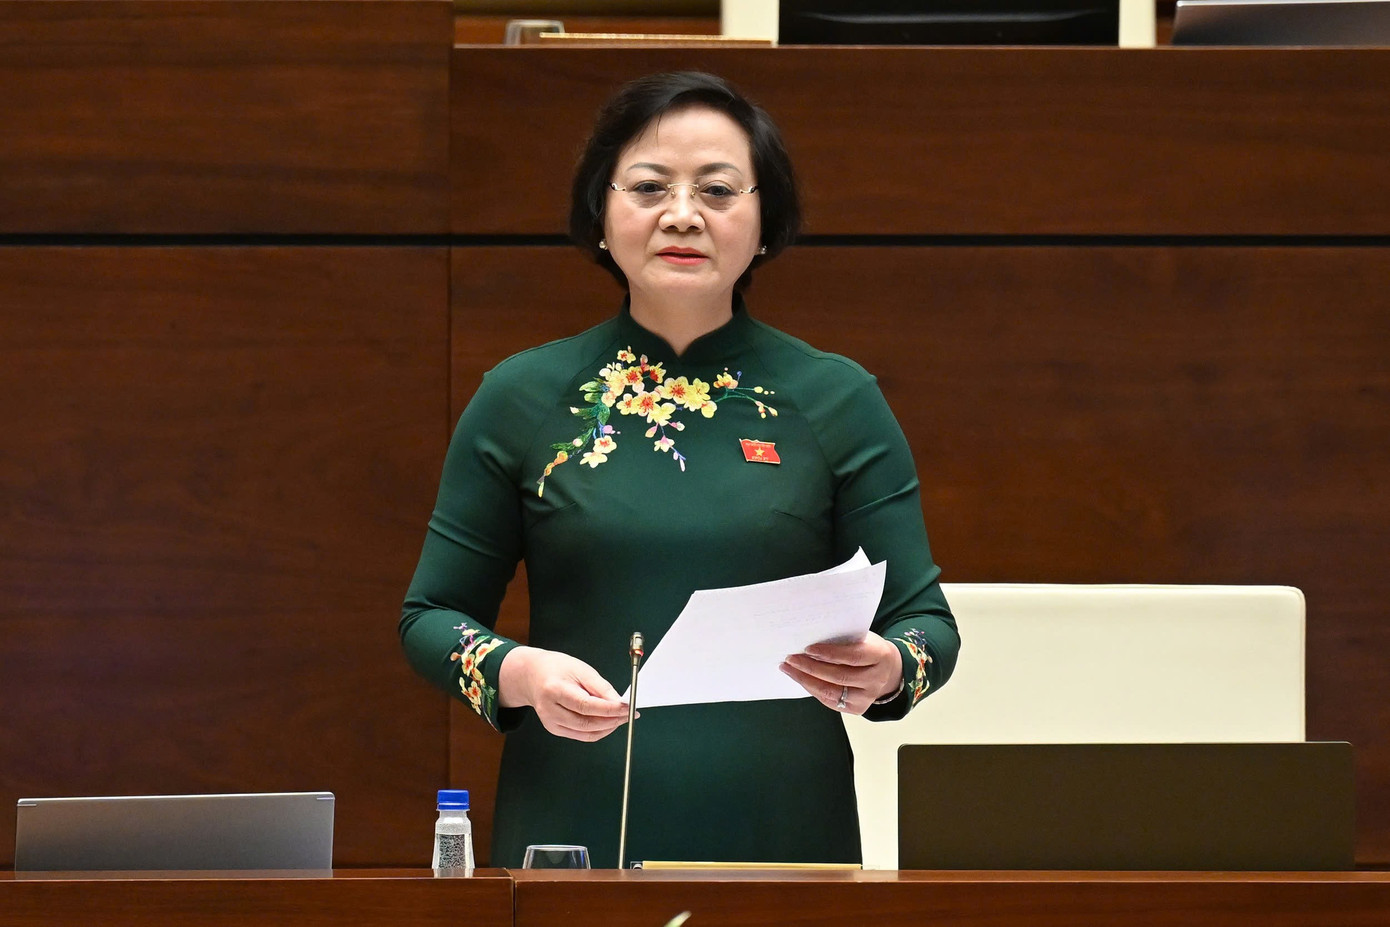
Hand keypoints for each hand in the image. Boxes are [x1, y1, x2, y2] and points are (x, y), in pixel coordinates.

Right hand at [497, 646, 630, 741]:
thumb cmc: (557, 668)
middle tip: (629, 714)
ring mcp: (550, 722)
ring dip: (607, 728)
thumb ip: (601, 687)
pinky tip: (607, 722)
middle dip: (612, 721)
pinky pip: (581, 735)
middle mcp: (549, 710)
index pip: (586, 705)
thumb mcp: (581, 669)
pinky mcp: (554, 729)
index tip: (628, 708)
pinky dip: (598, 731)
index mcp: (554, 690)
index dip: (610, 709)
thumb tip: (619, 703)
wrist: (532, 675)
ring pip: (585, 734)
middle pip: (586, 723)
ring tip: (621, 717)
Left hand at [780, 632, 902, 715]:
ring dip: (805, 680)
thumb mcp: (863, 638)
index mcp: (880, 656)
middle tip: (791, 658)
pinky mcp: (857, 708)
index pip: (853, 656)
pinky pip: (830, 701)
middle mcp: (876, 679)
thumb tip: (811, 638)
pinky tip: (800, 678)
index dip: (830, 653)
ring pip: (831, 691)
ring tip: (788, 668)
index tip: (808, 648)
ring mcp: (867, 697)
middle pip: (839, 676)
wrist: (888, 669)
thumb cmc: (868, 648)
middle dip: (810, 667)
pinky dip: (812, 688)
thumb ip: (843, 640)